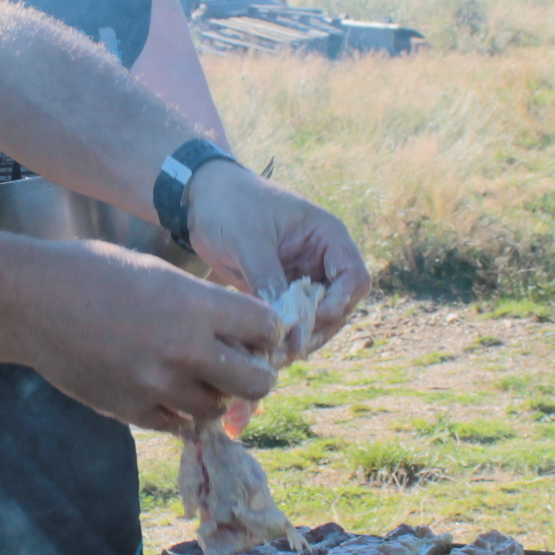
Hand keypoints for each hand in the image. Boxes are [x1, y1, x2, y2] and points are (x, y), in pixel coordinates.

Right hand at [17, 241, 283, 435]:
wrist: (32, 302)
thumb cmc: (93, 272)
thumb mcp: (159, 273)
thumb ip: (202, 303)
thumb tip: (240, 327)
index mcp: (194, 306)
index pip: (265, 328)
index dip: (268, 331)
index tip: (259, 333)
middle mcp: (183, 350)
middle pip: (254, 382)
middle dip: (255, 375)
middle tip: (243, 366)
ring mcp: (156, 386)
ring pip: (216, 408)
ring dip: (214, 395)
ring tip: (197, 378)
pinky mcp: (130, 411)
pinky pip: (176, 424)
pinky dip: (178, 411)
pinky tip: (166, 391)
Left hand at [182, 164, 369, 350]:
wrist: (202, 198)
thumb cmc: (231, 203)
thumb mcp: (249, 238)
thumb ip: (267, 276)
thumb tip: (282, 319)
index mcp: (326, 236)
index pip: (353, 277)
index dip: (340, 302)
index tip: (313, 318)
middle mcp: (321, 260)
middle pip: (339, 305)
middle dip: (319, 329)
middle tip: (291, 350)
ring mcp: (301, 277)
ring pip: (316, 318)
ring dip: (301, 338)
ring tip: (276, 356)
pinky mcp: (280, 291)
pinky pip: (291, 319)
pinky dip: (281, 335)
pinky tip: (264, 351)